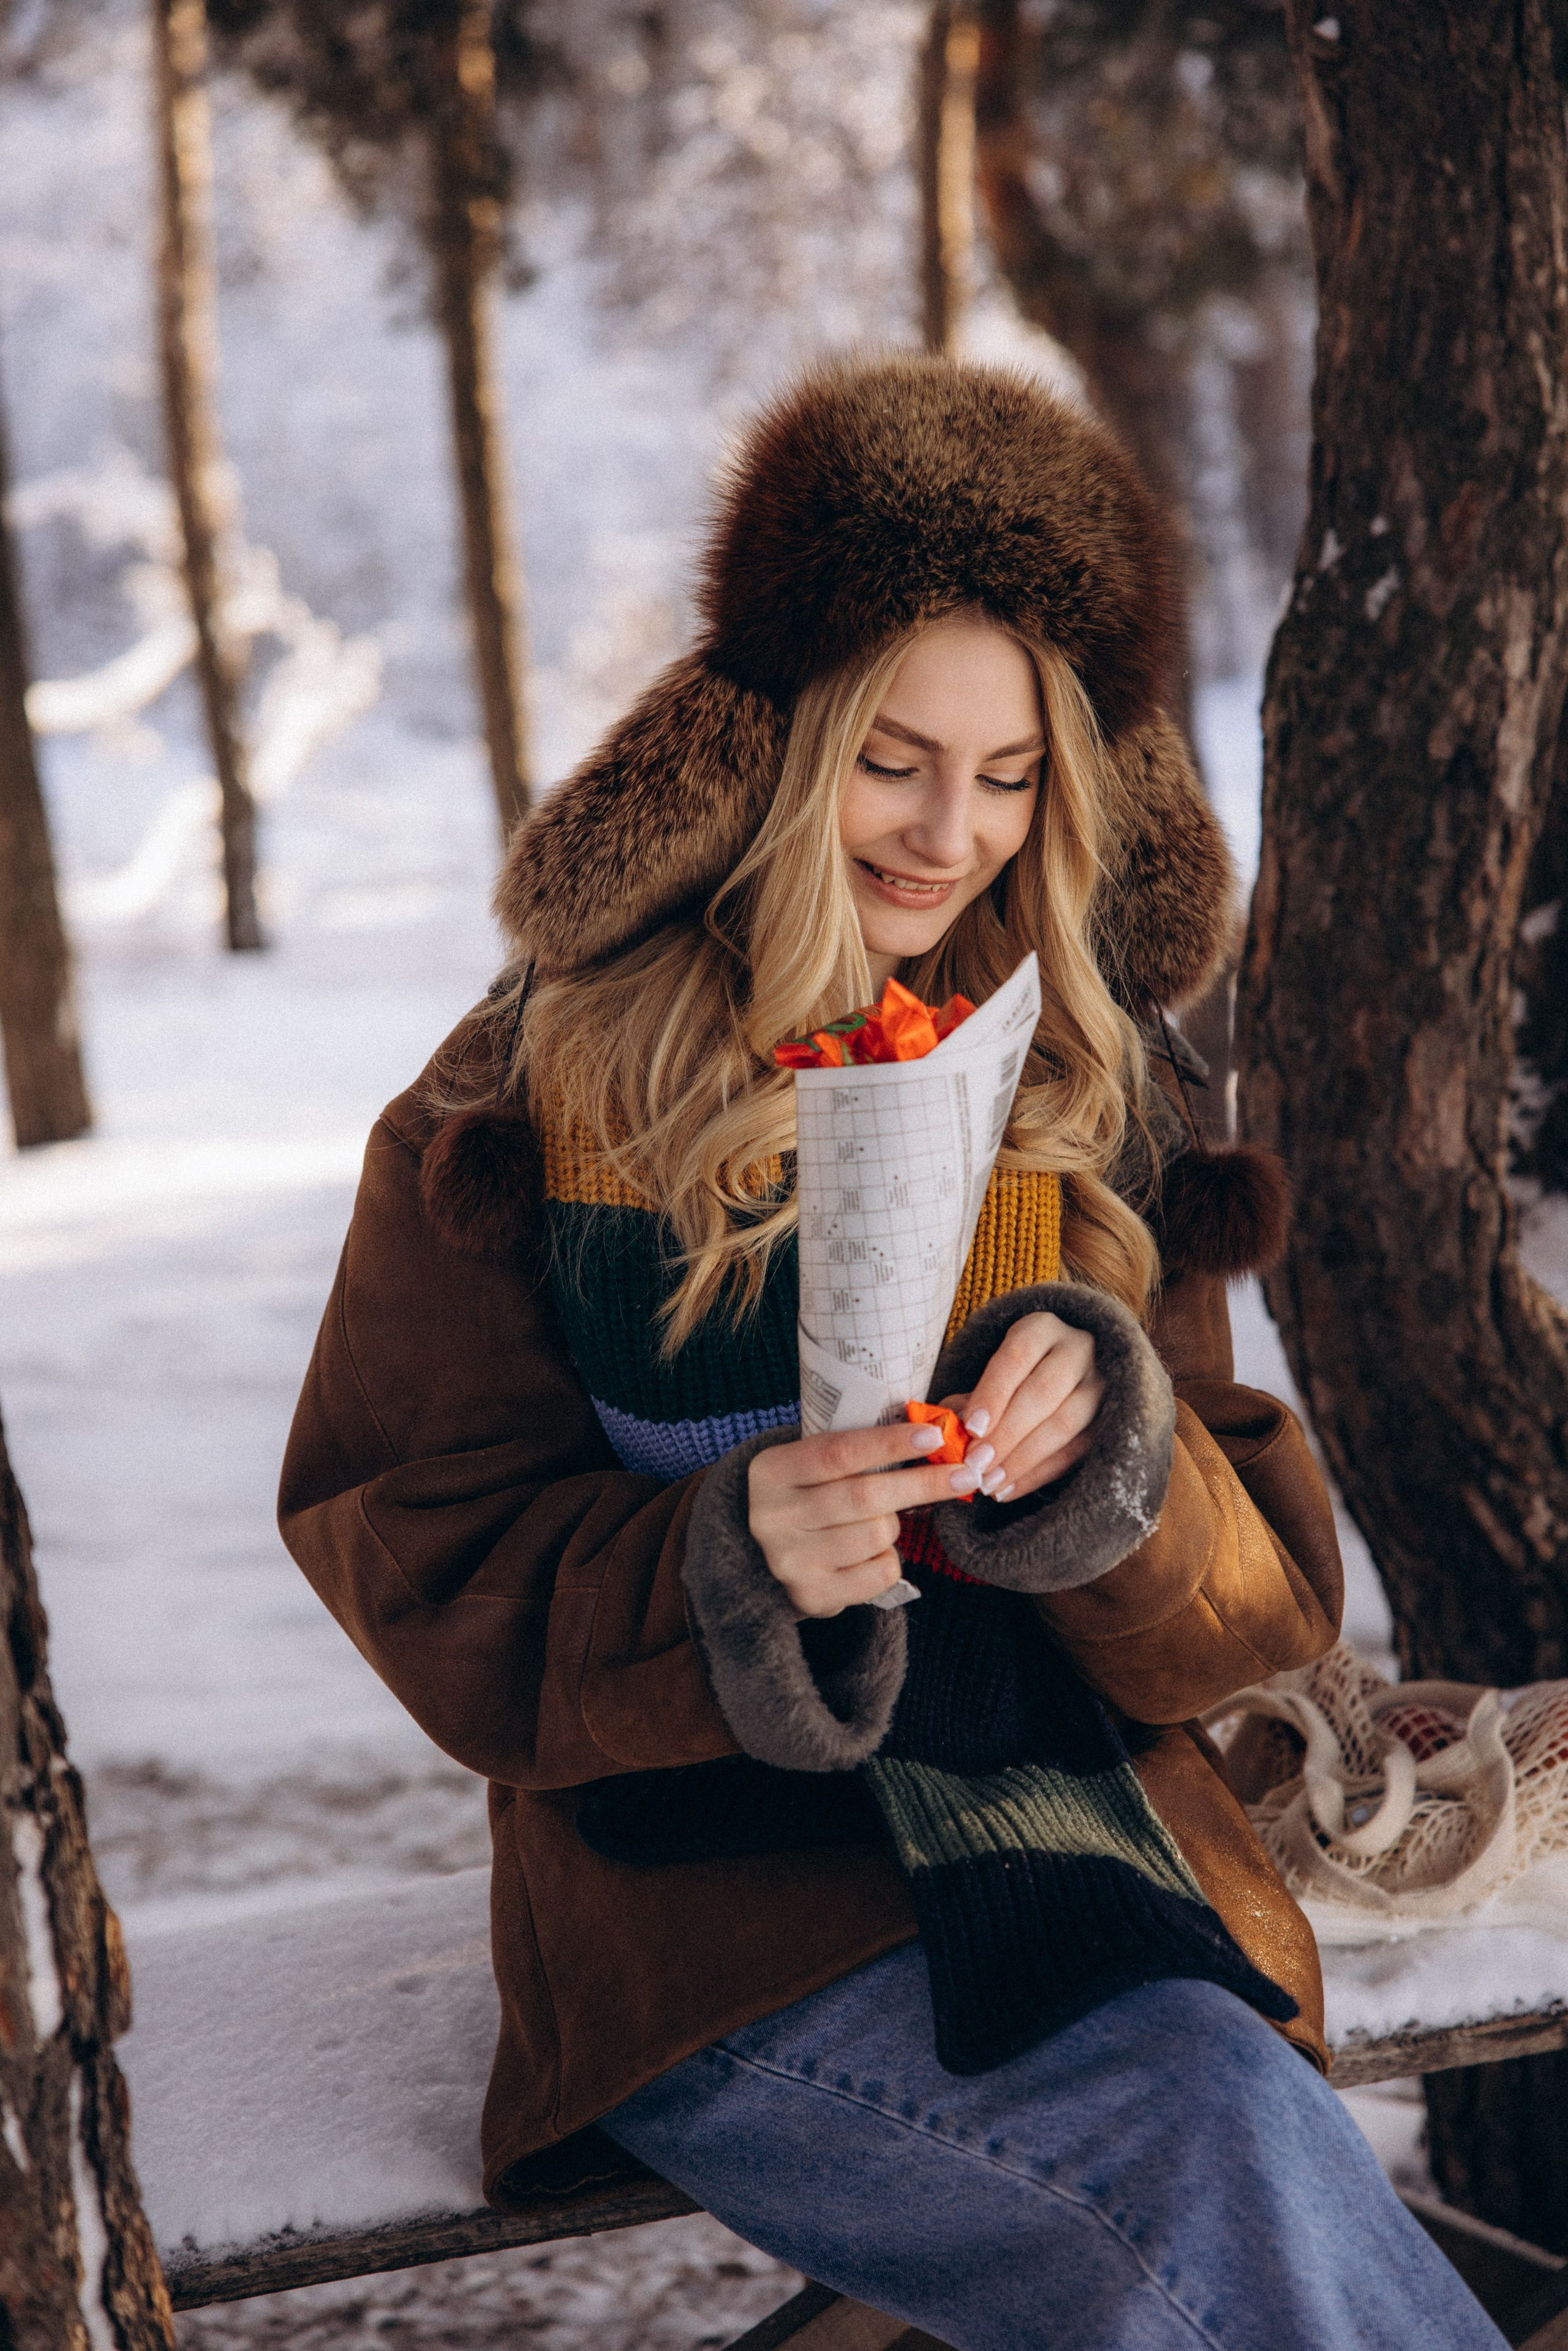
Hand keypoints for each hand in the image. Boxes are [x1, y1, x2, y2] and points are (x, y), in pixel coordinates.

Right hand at [748, 1423, 967, 1617]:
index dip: (889, 1444)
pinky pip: (879, 1573)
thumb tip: (934, 1438)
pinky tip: (870, 1553)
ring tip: (882, 1520)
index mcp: (772, 1472)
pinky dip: (889, 1559)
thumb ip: (859, 1451)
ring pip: (876, 1535)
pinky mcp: (811, 1596)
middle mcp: (772, 1517)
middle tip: (966, 1474)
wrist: (771, 1556)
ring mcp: (789, 1561)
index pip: (838, 1453)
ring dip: (894, 1525)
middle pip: (865, 1497)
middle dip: (922, 1484)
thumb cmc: (811, 1496)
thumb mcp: (817, 1466)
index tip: (934, 1436)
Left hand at [943, 1312, 1103, 1504]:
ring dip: (1022, 1458)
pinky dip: (1040, 1474)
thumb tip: (952, 1429)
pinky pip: (1078, 1451)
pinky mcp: (1111, 1418)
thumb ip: (970, 1399)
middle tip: (976, 1464)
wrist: (1066, 1375)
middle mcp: (1078, 1349)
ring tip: (989, 1483)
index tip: (971, 1428)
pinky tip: (1009, 1489)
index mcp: (1042, 1328)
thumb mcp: (990, 1373)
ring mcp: (1101, 1384)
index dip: (993, 1393)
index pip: (1017, 1357)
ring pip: (1065, 1423)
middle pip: (1043, 1391)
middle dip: (1006, 1432)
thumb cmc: (1013, 1377)